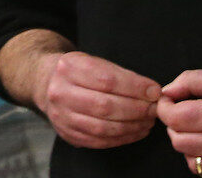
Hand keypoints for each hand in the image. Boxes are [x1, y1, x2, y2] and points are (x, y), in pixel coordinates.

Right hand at [35, 51, 162, 150]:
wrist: (47, 83)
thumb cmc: (79, 71)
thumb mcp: (94, 61)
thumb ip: (121, 75)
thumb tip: (151, 92)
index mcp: (69, 67)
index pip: (107, 80)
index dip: (135, 88)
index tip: (154, 92)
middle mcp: (61, 92)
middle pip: (105, 106)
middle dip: (136, 109)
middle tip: (154, 109)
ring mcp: (62, 116)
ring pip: (102, 127)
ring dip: (132, 127)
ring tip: (148, 122)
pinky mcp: (67, 134)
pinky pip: (98, 141)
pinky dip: (122, 138)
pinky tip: (135, 131)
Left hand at [156, 66, 201, 177]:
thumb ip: (190, 81)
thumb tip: (168, 92)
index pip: (172, 119)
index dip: (165, 109)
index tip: (170, 104)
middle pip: (178, 142)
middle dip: (175, 126)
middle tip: (185, 115)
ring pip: (193, 164)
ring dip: (190, 148)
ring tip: (201, 132)